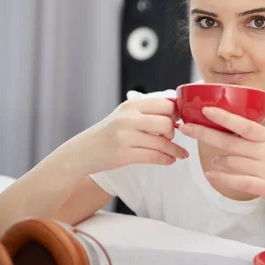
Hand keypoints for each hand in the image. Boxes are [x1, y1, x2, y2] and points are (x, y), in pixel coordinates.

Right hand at [64, 98, 188, 173]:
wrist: (84, 151)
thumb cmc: (110, 133)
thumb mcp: (125, 115)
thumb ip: (148, 112)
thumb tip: (177, 111)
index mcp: (131, 105)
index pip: (165, 104)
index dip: (176, 114)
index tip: (179, 122)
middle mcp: (128, 118)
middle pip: (166, 123)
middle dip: (174, 132)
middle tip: (171, 138)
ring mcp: (125, 136)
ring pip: (162, 142)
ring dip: (175, 150)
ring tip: (180, 154)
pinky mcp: (123, 154)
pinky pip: (154, 157)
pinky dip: (166, 159)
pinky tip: (170, 160)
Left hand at [178, 107, 264, 219]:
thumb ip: (250, 138)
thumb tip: (221, 128)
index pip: (244, 124)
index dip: (225, 117)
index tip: (206, 109)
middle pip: (231, 142)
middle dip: (205, 134)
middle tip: (186, 128)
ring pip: (231, 162)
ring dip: (218, 161)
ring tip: (216, 161)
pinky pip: (238, 181)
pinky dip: (222, 178)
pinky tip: (210, 175)